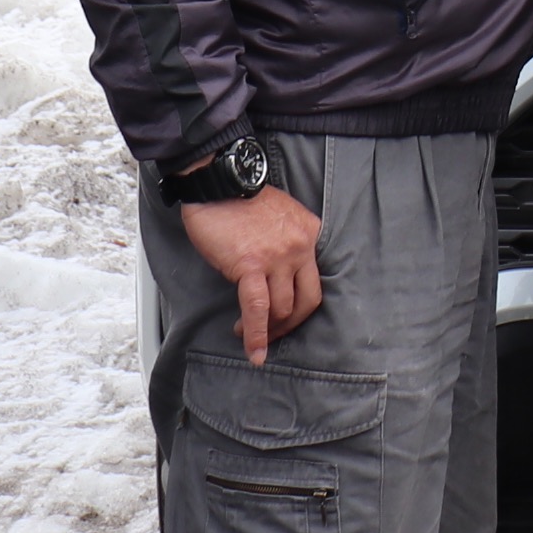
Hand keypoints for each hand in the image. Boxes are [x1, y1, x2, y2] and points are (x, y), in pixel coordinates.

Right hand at [180, 183, 324, 362]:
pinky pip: (258, 308)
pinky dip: (256, 335)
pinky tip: (252, 351)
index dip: (300, 306)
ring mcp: (278, 256)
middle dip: (290, 324)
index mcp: (309, 234)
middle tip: (272, 334)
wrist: (219, 181)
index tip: (286, 318)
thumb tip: (277, 277)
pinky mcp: (252, 265)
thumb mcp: (280, 217)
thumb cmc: (241, 200)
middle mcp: (300, 246)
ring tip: (246, 332)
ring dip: (268, 330)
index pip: (314, 280)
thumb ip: (286, 243)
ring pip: (283, 308)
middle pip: (307, 300)